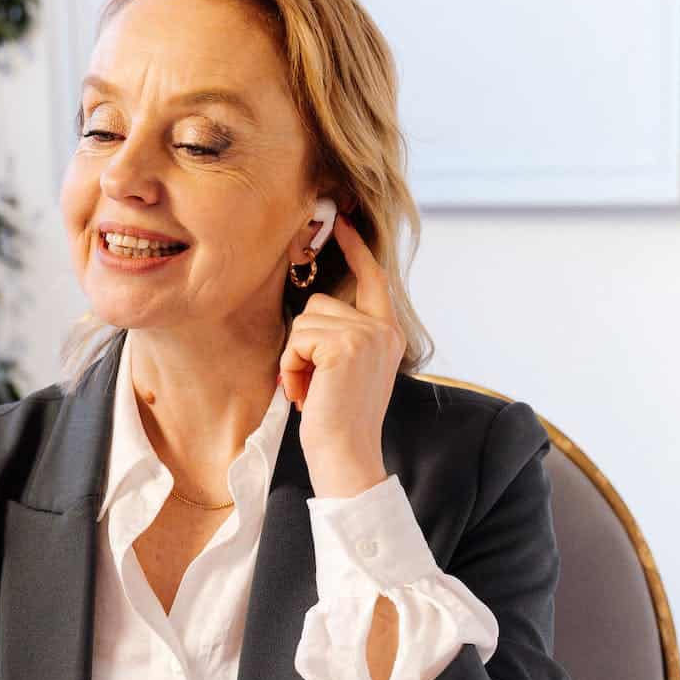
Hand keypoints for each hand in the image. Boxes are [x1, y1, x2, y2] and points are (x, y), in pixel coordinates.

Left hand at [279, 214, 405, 497]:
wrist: (346, 457)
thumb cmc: (339, 421)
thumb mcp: (348, 371)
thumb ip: (344, 336)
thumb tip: (316, 305)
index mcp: (388, 333)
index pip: (373, 278)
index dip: (355, 249)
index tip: (342, 222)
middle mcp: (383, 329)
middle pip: (321, 303)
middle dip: (304, 343)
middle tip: (314, 385)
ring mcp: (367, 334)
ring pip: (305, 321)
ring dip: (296, 358)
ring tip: (312, 391)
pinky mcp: (346, 345)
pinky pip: (297, 340)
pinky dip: (291, 368)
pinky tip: (307, 393)